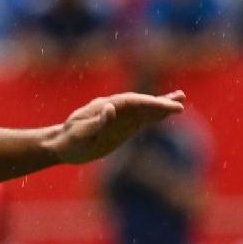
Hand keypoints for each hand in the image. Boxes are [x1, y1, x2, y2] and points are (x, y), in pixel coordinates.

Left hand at [45, 91, 186, 164]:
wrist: (61, 144)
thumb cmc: (70, 141)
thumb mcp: (80, 134)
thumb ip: (96, 122)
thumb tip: (111, 107)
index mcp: (105, 107)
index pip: (131, 103)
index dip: (149, 103)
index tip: (164, 105)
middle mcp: (114, 108)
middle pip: (140, 103)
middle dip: (159, 103)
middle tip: (180, 102)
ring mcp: (119, 116)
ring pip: (142, 109)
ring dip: (161, 105)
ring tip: (180, 99)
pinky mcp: (121, 126)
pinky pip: (139, 119)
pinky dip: (154, 115)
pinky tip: (166, 112)